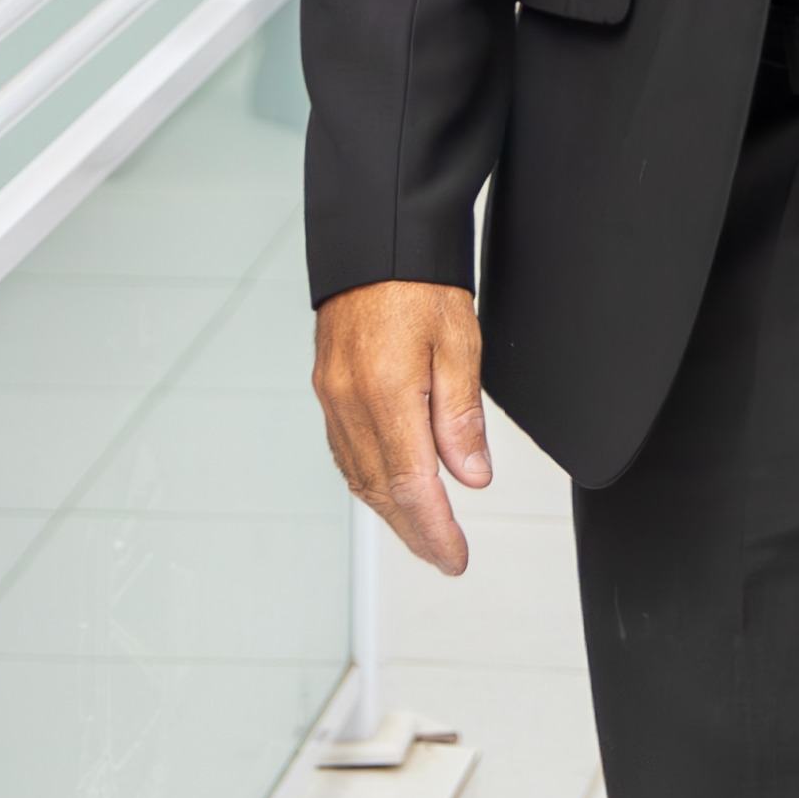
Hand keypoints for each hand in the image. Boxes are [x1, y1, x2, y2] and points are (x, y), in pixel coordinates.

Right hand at [313, 281, 491, 573]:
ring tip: (424, 533)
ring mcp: (332, 396)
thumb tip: (471, 477)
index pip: (412, 486)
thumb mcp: (458, 341)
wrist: (375, 238)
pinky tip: (388, 488)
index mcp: (386, 393)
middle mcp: (350, 402)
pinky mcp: (327, 386)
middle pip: (381, 490)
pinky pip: (345, 451)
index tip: (455, 558)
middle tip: (444, 557)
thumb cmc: (419, 281)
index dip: (435, 531)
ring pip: (359, 475)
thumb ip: (461, 414)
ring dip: (391, 511)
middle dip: (415, 531)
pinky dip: (369, 480)